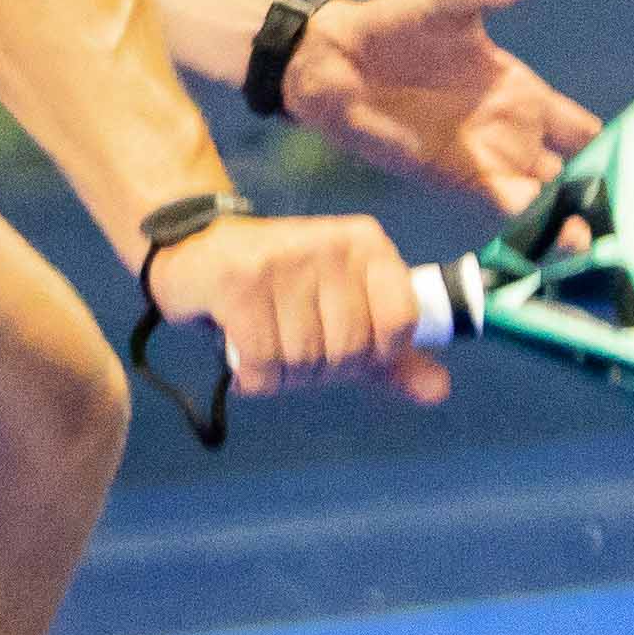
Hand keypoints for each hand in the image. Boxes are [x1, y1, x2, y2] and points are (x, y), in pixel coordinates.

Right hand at [152, 209, 446, 403]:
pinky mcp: (238, 282)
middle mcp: (331, 244)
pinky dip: (254, 380)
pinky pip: (265, 364)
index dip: (372, 355)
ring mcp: (284, 259)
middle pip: (350, 349)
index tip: (342, 350)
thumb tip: (439, 391)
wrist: (194, 250)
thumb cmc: (278, 289)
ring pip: (306, 360)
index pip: (401, 323)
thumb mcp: (341, 312)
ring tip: (264, 350)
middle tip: (292, 353)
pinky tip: (243, 362)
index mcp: (367, 244)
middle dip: (320, 371)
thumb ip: (389, 353)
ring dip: (283, 378)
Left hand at [279, 0, 604, 217]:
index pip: (580, 127)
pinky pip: (502, 211)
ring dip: (566, 221)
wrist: (335, 64)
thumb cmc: (392, 24)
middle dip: (596, 196)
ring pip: (543, 200)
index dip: (609, 145)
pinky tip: (548, 242)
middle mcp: (512, 131)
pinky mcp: (455, 181)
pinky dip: (528, 227)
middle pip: (571, 173)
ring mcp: (486, 160)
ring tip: (589, 241)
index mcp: (521, 90)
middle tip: (624, 218)